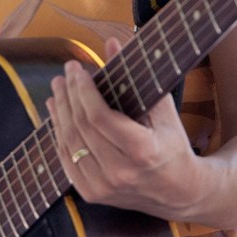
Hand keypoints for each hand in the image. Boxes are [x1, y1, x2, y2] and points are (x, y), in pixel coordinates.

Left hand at [47, 34, 208, 220]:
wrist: (179, 193)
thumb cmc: (173, 145)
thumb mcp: (164, 111)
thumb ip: (138, 77)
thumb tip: (113, 42)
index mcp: (141, 152)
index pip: (99, 117)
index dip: (83, 90)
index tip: (76, 69)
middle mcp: (119, 173)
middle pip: (81, 127)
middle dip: (69, 95)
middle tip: (64, 74)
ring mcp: (103, 187)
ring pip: (69, 143)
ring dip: (60, 112)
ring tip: (57, 89)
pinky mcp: (92, 194)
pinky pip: (66, 159)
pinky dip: (59, 133)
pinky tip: (57, 113)